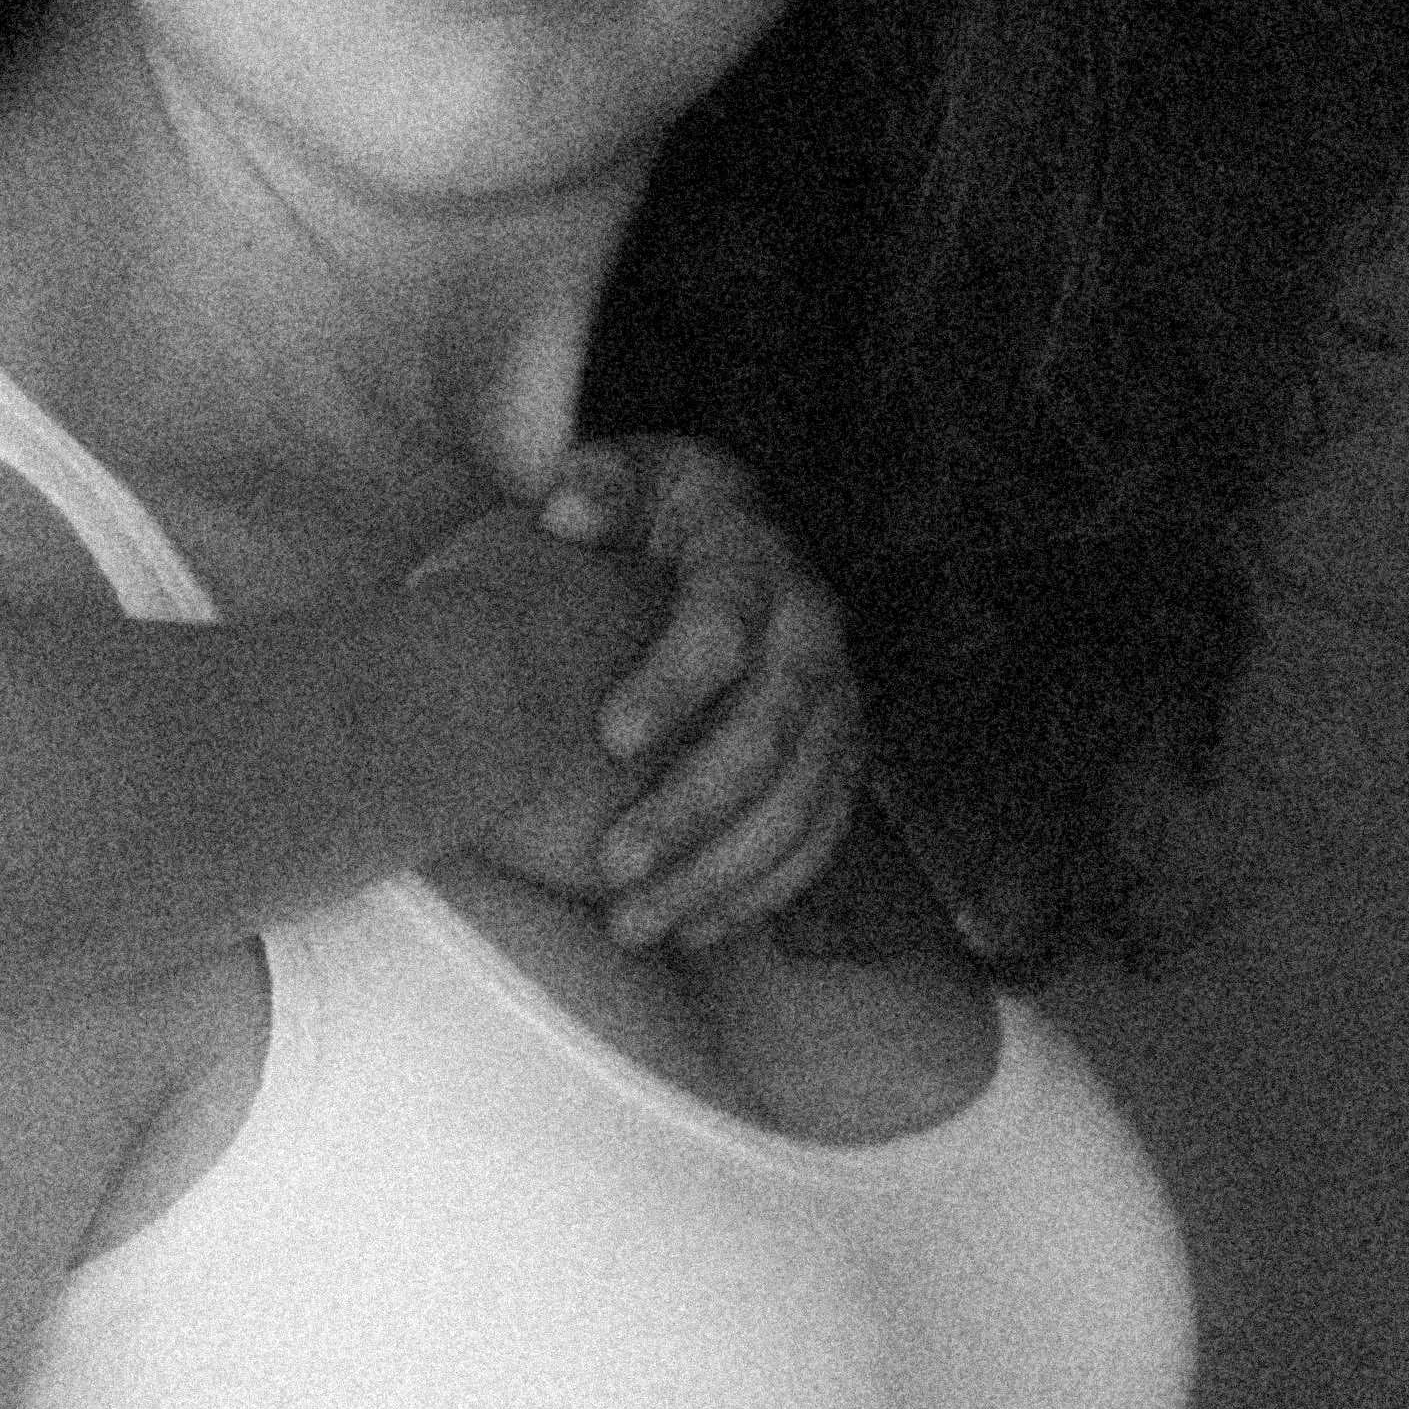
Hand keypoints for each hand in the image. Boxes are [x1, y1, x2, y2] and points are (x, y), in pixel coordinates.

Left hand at [497, 439, 863, 947]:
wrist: (726, 536)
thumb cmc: (647, 515)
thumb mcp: (626, 475)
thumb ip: (596, 484)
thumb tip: (567, 509)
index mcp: (751, 553)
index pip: (724, 619)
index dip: (674, 679)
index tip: (608, 736)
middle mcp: (811, 626)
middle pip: (770, 731)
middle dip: (693, 806)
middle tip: (610, 866)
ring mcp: (836, 699)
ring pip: (797, 801)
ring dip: (719, 872)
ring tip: (632, 924)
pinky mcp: (840, 756)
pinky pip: (818, 837)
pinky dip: (760, 891)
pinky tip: (691, 932)